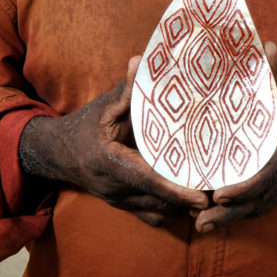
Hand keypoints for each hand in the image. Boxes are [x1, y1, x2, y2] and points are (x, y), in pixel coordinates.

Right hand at [19, 56, 208, 226]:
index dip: (175, 190)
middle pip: (158, 202)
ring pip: (157, 214)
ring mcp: (119, 201)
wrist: (57, 153)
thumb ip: (126, 88)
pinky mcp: (124, 205)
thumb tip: (141, 59)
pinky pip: (151, 216)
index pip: (147, 180)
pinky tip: (190, 202)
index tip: (201, 198)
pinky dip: (171, 211)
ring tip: (212, 197)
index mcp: (111, 162)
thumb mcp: (104, 105)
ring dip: (182, 209)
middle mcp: (116, 188)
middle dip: (188, 202)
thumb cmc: (84, 126)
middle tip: (219, 194)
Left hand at [192, 42, 276, 232]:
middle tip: (199, 220)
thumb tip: (266, 47)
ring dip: (230, 219)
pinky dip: (240, 215)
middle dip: (229, 213)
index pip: (270, 173)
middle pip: (260, 199)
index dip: (245, 187)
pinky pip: (262, 206)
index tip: (220, 193)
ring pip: (259, 208)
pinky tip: (217, 219)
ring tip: (200, 225)